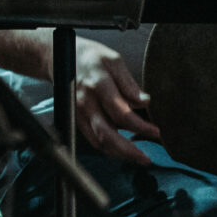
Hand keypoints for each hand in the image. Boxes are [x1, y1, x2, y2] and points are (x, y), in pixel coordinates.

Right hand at [71, 38, 160, 164]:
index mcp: (98, 85)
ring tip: (139, 157)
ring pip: (99, 141)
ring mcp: (79, 113)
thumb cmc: (91, 57)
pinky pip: (93, 140)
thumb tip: (145, 101)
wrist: (61, 57)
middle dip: (128, 150)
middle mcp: (86, 102)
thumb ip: (129, 83)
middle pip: (106, 134)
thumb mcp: (114, 61)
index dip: (139, 126)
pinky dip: (109, 149)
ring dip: (119, 153)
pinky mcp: (77, 120)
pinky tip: (123, 150)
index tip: (155, 131)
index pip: (120, 113)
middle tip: (146, 158)